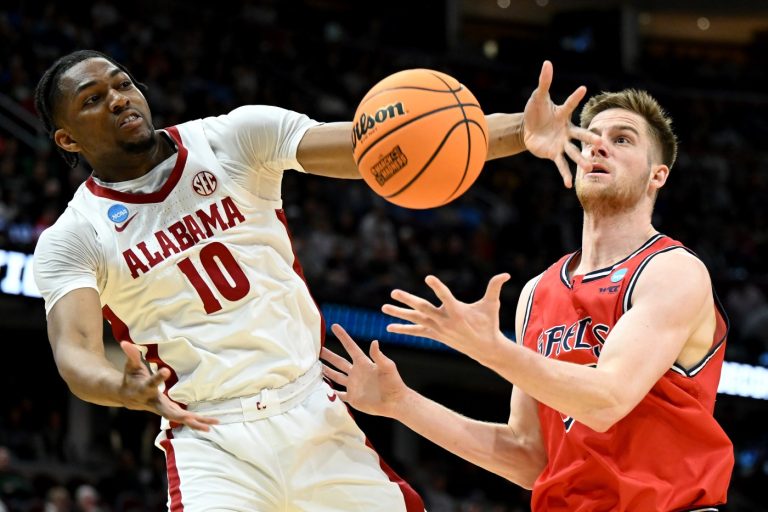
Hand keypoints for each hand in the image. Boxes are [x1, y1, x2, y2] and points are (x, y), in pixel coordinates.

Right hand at [119, 342, 217, 430]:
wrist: (125, 396)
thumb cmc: (130, 378)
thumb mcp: (130, 366)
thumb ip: (131, 355)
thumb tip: (124, 342)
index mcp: (144, 390)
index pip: (151, 383)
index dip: (157, 377)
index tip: (165, 370)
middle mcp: (154, 403)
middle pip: (167, 412)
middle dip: (180, 416)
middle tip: (192, 418)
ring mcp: (163, 409)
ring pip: (179, 419)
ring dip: (194, 423)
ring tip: (210, 426)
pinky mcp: (170, 411)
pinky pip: (184, 419)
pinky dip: (197, 422)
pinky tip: (210, 425)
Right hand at [320, 324, 408, 418]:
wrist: (394, 402)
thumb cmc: (393, 383)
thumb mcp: (387, 367)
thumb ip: (379, 356)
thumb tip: (374, 341)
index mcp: (364, 363)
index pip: (350, 347)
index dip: (343, 337)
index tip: (334, 326)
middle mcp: (356, 372)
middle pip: (339, 361)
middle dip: (328, 355)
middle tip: (317, 348)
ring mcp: (353, 385)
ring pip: (336, 376)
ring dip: (326, 371)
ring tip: (315, 366)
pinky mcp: (352, 398)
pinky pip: (338, 394)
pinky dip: (330, 392)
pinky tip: (322, 388)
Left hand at [383, 274, 509, 363]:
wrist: (485, 348)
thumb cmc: (489, 324)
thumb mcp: (492, 305)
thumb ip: (495, 287)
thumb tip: (506, 274)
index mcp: (457, 311)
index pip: (445, 296)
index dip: (437, 287)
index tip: (428, 277)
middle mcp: (444, 320)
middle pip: (423, 308)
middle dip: (408, 300)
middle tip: (394, 292)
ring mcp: (438, 328)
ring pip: (415, 320)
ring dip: (399, 314)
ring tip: (384, 308)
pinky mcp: (435, 335)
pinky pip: (416, 332)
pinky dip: (403, 329)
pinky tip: (389, 327)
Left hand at [523, 60, 599, 187]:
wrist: (526, 129)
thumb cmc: (535, 112)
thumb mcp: (537, 98)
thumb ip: (544, 82)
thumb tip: (547, 63)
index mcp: (563, 114)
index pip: (569, 104)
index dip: (574, 97)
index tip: (582, 88)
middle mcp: (566, 130)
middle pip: (580, 135)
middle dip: (589, 139)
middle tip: (600, 143)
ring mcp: (561, 143)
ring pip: (573, 152)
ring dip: (581, 160)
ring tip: (590, 167)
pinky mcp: (553, 154)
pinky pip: (560, 165)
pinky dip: (564, 174)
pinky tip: (568, 185)